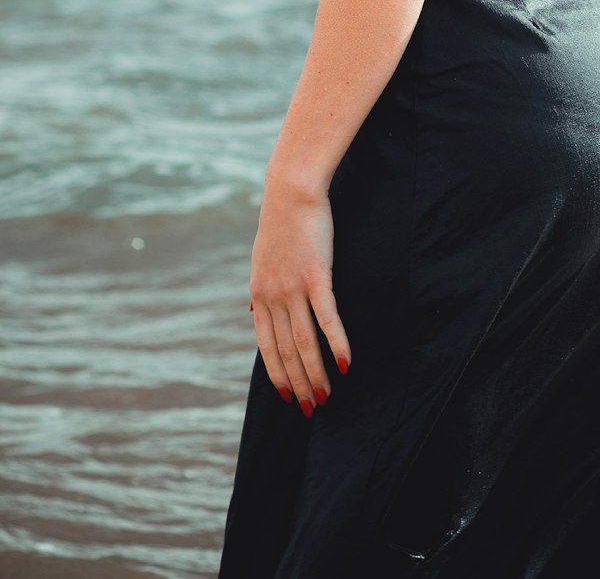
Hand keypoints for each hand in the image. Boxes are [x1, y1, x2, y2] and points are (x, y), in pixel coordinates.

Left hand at [248, 173, 352, 416]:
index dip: (278, 375)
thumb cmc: (281, 222)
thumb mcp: (261, 259)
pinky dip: (337, 343)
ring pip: (305, 342)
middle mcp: (272, 297)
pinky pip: (327, 317)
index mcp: (259, 295)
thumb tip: (254, 314)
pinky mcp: (315, 276)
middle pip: (286, 351)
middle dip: (299, 383)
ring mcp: (293, 288)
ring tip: (328, 395)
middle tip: (312, 409)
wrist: (291, 190)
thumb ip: (260, 291)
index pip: (267, 346)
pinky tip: (346, 363)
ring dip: (317, 373)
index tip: (288, 398)